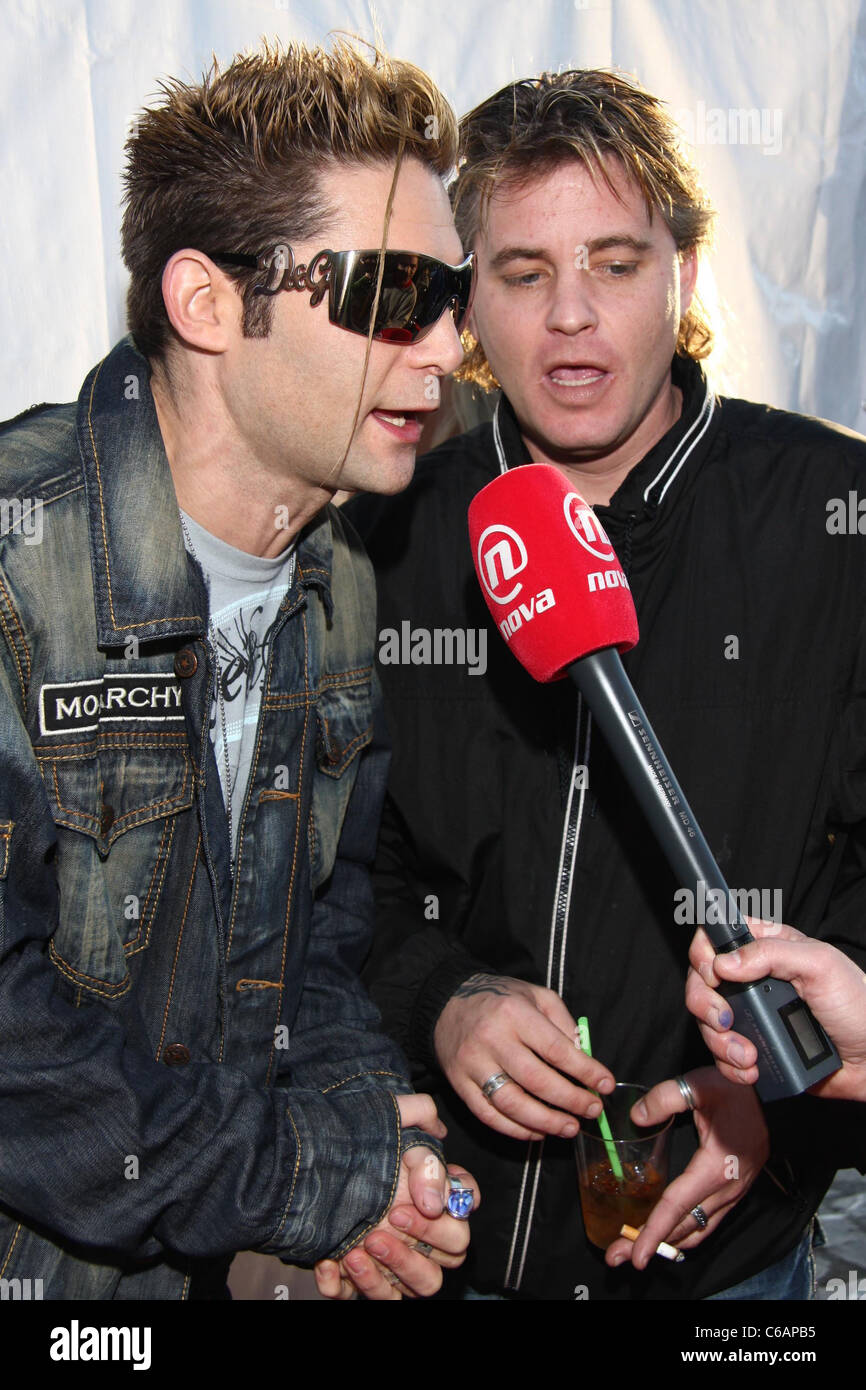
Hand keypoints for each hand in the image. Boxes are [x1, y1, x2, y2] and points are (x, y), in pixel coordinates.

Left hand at [314, 1093, 478, 1298]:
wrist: (299, 1162)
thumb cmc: (352, 1144)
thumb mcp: (384, 1120)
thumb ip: (417, 1117)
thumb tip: (437, 1163)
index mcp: (432, 1195)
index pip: (465, 1207)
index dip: (455, 1207)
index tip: (424, 1202)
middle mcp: (421, 1233)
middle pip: (453, 1254)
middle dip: (424, 1240)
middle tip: (390, 1218)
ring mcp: (393, 1260)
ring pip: (421, 1286)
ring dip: (393, 1271)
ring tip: (358, 1249)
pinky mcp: (360, 1281)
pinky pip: (366, 1297)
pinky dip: (349, 1286)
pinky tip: (329, 1264)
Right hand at [433, 973, 614, 1140]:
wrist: (447, 1002)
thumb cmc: (500, 999)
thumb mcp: (535, 995)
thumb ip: (563, 1022)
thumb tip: (585, 1057)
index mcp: (514, 1013)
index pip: (556, 1049)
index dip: (585, 1071)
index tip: (606, 1085)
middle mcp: (492, 1039)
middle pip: (536, 1080)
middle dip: (570, 1101)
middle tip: (593, 1110)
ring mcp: (472, 1064)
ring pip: (512, 1103)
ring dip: (546, 1121)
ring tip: (570, 1128)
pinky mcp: (459, 1083)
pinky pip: (488, 1115)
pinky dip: (515, 1129)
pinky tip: (538, 1131)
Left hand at [604, 1066, 767, 1270]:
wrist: (773, 1093)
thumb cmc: (735, 1090)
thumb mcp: (697, 1085)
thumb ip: (664, 1099)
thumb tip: (636, 1117)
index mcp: (716, 1167)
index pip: (677, 1206)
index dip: (653, 1231)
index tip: (634, 1253)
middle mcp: (728, 1188)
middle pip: (685, 1225)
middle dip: (651, 1244)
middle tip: (619, 1256)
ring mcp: (736, 1191)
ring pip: (700, 1228)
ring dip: (669, 1242)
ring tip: (638, 1250)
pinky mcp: (738, 1189)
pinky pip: (712, 1220)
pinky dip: (689, 1232)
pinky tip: (673, 1236)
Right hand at [686, 919, 865, 1100]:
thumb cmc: (859, 1006)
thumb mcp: (820, 965)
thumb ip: (772, 954)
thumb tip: (725, 962)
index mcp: (768, 948)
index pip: (717, 936)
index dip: (704, 953)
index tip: (713, 973)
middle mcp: (754, 979)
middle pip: (701, 981)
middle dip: (705, 1004)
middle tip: (725, 1020)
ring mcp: (753, 1013)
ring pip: (707, 1021)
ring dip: (720, 1042)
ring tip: (748, 1056)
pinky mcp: (755, 1044)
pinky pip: (722, 1054)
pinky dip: (729, 1065)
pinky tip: (752, 1068)